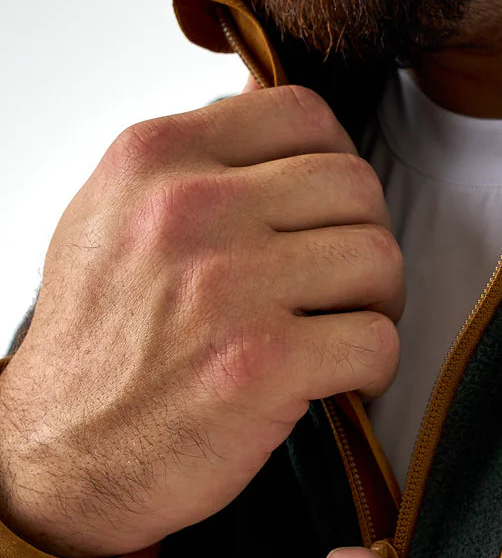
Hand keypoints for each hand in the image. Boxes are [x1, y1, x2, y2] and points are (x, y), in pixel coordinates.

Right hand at [0, 86, 403, 557]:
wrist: (65, 453)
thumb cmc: (99, 344)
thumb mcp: (114, 216)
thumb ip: (193, 160)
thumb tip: (264, 104)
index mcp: (156, 158)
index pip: (303, 113)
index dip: (339, 164)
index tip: (332, 213)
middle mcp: (192, 209)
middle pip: (356, 186)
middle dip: (368, 239)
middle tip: (348, 285)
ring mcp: (230, 286)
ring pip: (379, 259)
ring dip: (380, 304)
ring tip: (344, 330)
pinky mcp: (264, 363)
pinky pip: (377, 341)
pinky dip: (376, 367)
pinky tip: (344, 378)